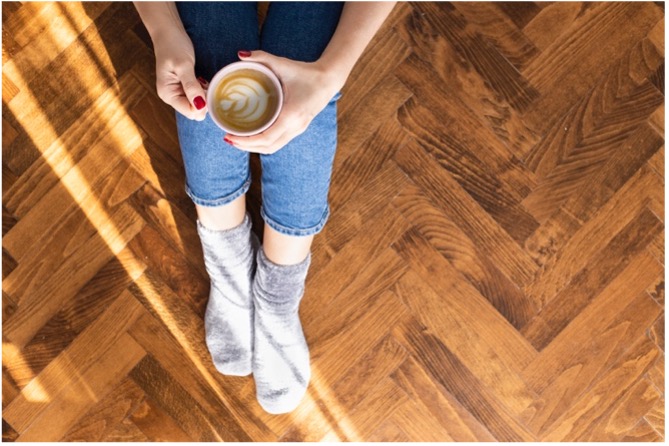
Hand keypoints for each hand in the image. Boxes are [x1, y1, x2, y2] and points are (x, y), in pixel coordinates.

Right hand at [153, 29, 206, 120]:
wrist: (168, 31)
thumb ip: (191, 87)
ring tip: (202, 79)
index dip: (203, 105)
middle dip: (204, 100)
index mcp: (168, 94)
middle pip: (194, 110)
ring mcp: (177, 92)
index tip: (208, 90)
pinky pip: (197, 95)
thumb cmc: (173, 45)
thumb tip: (200, 107)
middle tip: (205, 83)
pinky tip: (202, 80)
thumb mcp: (184, 65)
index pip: (190, 112)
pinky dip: (203, 90)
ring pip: (197, 103)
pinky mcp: (183, 87)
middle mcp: (171, 96)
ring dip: (204, 94)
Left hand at [224, 50, 340, 153]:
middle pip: (268, 147)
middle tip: (228, 139)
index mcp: (291, 115)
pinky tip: (253, 137)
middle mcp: (295, 127)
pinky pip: (279, 142)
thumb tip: (240, 54)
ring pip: (273, 148)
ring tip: (237, 141)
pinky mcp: (298, 129)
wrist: (328, 80)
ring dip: (255, 147)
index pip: (266, 138)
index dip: (246, 141)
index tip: (230, 136)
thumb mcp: (284, 64)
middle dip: (246, 146)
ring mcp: (298, 130)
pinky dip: (264, 144)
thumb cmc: (306, 73)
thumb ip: (262, 57)